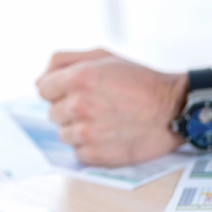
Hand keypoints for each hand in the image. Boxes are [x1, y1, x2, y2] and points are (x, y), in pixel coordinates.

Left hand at [35, 49, 188, 166]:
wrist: (173, 108)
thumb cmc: (138, 80)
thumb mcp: (102, 56)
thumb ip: (63, 62)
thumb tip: (38, 81)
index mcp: (78, 77)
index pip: (42, 88)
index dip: (59, 88)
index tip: (76, 90)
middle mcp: (79, 105)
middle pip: (52, 112)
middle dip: (69, 107)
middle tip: (97, 103)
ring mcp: (87, 132)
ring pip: (63, 133)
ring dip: (78, 128)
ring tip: (105, 119)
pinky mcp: (96, 154)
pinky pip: (77, 151)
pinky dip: (90, 145)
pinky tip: (108, 134)